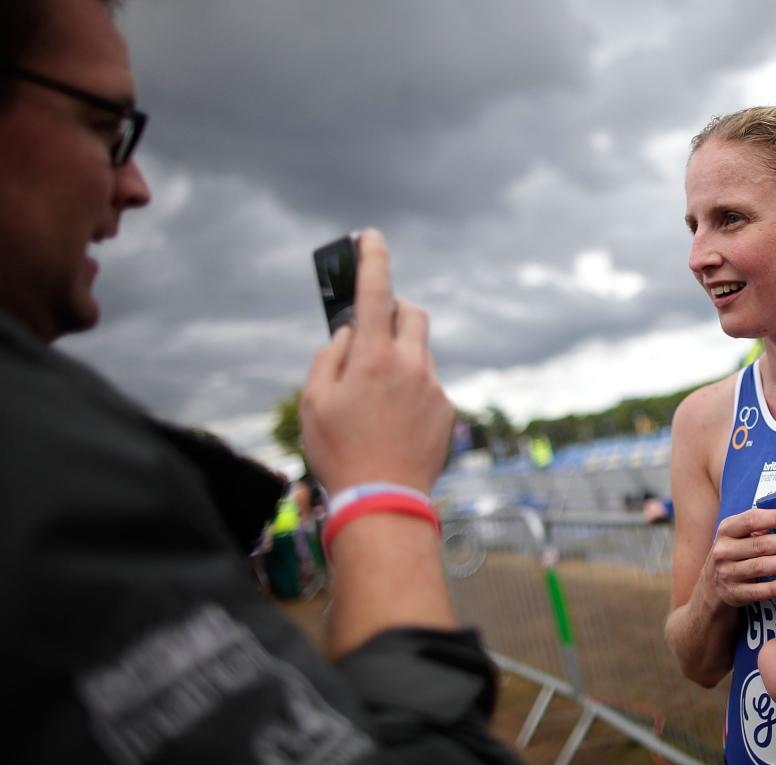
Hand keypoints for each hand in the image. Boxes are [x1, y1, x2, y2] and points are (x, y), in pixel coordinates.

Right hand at [300, 229, 453, 494]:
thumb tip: (349, 333)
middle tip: (372, 330)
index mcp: (373, 357)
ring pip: (421, 351)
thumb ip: (329, 356)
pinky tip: (394, 421)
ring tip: (377, 394)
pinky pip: (429, 384)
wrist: (384, 501)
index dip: (372, 258)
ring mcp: (433, 387)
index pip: (375, 291)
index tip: (371, 237)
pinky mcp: (447, 410)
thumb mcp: (313, 402)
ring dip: (401, 355)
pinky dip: (412, 389)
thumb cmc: (340, 453)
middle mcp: (410, 364)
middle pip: (411, 313)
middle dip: (393, 311)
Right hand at [703, 500, 775, 606]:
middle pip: (759, 544)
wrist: (711, 588)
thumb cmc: (736, 554)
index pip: (751, 519)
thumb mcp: (745, 534)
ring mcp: (727, 573)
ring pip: (759, 567)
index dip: (775, 517)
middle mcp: (724, 550)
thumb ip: (770, 520)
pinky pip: (757, 591)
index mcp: (727, 530)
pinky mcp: (733, 594)